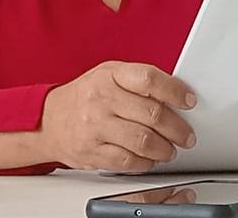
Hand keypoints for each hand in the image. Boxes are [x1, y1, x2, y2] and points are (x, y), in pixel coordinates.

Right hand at [38, 61, 196, 171]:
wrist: (49, 120)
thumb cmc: (85, 97)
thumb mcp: (107, 76)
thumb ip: (137, 82)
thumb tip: (175, 94)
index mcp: (109, 75)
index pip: (149, 79)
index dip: (174, 90)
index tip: (188, 101)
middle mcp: (101, 99)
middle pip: (152, 114)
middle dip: (177, 128)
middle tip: (186, 135)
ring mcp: (95, 127)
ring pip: (143, 141)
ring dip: (165, 149)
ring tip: (170, 149)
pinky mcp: (92, 152)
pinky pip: (128, 161)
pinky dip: (145, 163)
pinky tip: (150, 159)